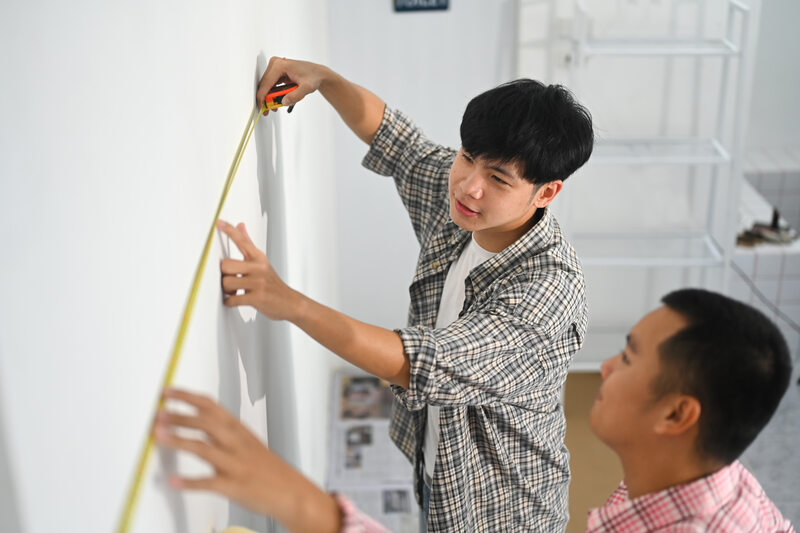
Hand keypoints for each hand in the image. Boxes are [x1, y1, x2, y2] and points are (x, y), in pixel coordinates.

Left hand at [154, 389, 341, 532]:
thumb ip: (225, 432)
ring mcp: (235, 464)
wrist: (292, 492)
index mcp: (239, 430)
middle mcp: (236, 443)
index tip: (168, 392)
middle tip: (158, 412)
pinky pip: (208, 483)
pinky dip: (188, 482)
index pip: (211, 405)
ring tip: (159, 435)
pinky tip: (172, 481)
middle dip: (180, 416)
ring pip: (204, 448)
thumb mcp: (249, 442)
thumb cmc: (268, 468)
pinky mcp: (233, 486)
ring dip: (179, 440)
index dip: (187, 397)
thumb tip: (197, 421)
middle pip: (206, 422)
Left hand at [217, 220, 298, 320]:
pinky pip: (233, 299)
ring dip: (227, 290)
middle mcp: (259, 268)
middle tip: (230, 278)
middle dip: (224, 275)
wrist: (290, 302)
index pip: (242, 240)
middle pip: (226, 265)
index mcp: (259, 258)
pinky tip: (235, 299)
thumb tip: (240, 225)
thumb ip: (248, 243)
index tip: (218, 222)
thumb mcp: (261, 261)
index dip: (229, 230)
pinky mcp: (257, 298)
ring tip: (234, 291)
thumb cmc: (272, 283)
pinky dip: (230, 302)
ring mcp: (258, 283)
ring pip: (227, 282)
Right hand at [256, 57, 329, 114]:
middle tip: (267, 110)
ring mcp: (275, 67)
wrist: (318, 74)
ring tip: (274, 107)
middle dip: (265, 99)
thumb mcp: (307, 88)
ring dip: (268, 97)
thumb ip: (296, 95)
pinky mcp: (277, 72)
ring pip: (266, 85)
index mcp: (280, 66)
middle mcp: (276, 64)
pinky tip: (276, 101)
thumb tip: (284, 102)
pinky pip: (270, 85)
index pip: (266, 84)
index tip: (261, 107)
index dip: (262, 97)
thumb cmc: (313, 77)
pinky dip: (272, 94)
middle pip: (264, 85)